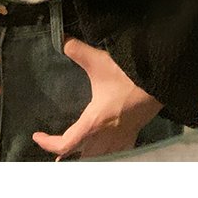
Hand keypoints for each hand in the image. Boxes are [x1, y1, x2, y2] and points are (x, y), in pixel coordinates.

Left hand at [31, 38, 162, 157]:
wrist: (160, 83)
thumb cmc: (129, 76)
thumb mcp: (99, 62)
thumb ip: (76, 50)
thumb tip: (60, 39)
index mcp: (93, 122)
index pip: (65, 144)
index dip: (48, 143)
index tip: (37, 135)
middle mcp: (105, 136)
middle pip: (82, 158)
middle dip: (68, 158)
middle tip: (56, 156)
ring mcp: (121, 139)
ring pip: (100, 158)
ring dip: (87, 158)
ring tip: (75, 156)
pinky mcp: (133, 135)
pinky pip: (118, 153)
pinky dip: (108, 156)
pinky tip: (106, 151)